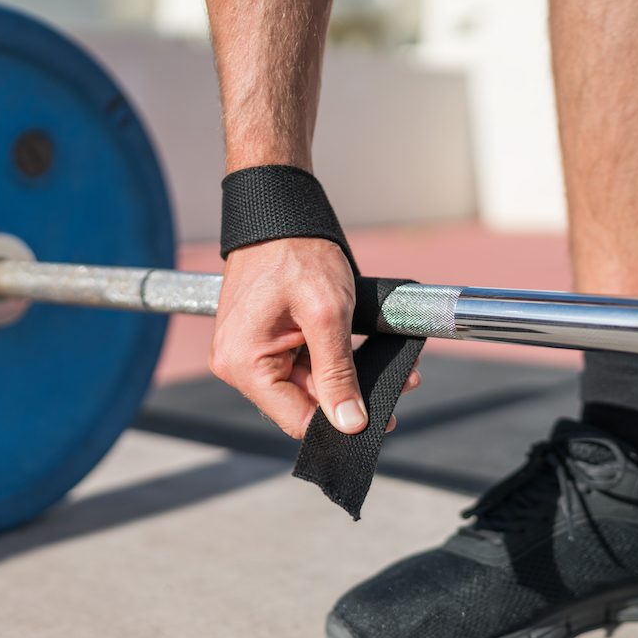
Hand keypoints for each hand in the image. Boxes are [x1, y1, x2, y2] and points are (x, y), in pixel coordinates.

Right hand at [210, 237, 420, 438]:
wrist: (279, 214)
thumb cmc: (296, 253)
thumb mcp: (327, 315)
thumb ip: (337, 373)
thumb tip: (349, 424)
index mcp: (242, 363)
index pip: (296, 420)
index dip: (340, 423)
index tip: (383, 418)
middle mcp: (236, 363)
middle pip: (302, 404)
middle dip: (350, 396)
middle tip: (400, 386)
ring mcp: (247, 352)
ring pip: (306, 385)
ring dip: (346, 378)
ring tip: (390, 367)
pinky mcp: (261, 340)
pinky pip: (300, 365)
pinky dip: (331, 361)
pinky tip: (360, 352)